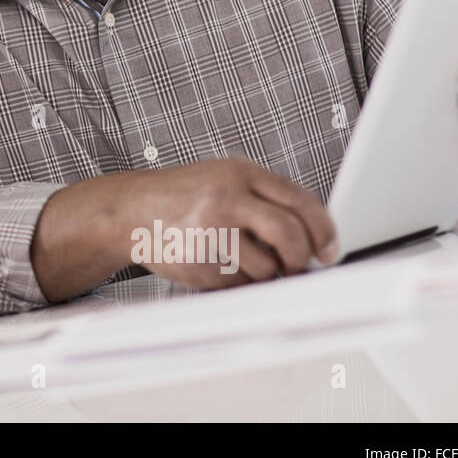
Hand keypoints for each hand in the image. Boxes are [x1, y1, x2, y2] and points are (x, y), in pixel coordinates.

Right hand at [101, 156, 338, 288]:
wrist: (128, 210)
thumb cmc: (182, 196)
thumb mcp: (223, 179)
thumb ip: (265, 199)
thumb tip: (313, 236)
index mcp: (238, 173)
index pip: (299, 201)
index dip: (323, 229)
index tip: (329, 249)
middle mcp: (225, 199)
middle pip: (288, 234)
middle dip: (300, 258)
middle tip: (298, 267)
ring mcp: (209, 232)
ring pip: (265, 267)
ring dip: (265, 273)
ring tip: (243, 261)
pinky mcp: (197, 263)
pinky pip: (238, 284)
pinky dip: (237, 282)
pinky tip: (216, 263)